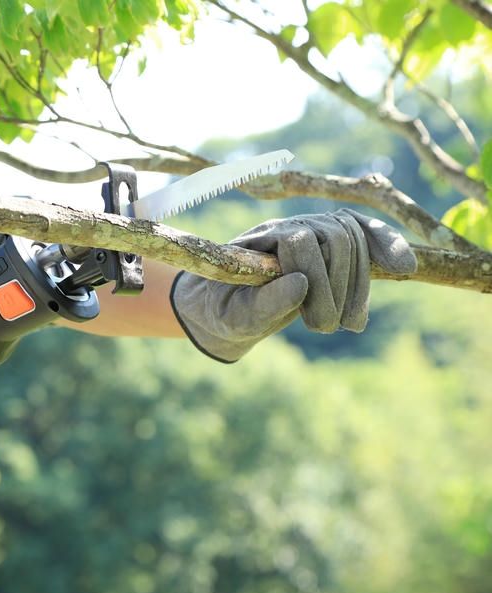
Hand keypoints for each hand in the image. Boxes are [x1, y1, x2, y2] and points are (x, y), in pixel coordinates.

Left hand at [171, 209, 416, 362]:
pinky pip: (364, 232)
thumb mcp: (235, 317)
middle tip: (329, 329)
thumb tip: (301, 282)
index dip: (317, 280)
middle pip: (334, 236)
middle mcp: (286, 226)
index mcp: (258, 240)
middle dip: (341, 285)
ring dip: (361, 283)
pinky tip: (405, 268)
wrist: (225, 309)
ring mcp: (310, 230)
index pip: (300, 241)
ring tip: (351, 324)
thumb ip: (262, 303)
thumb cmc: (226, 313)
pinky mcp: (329, 241)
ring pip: (353, 236)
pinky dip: (387, 245)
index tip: (318, 325)